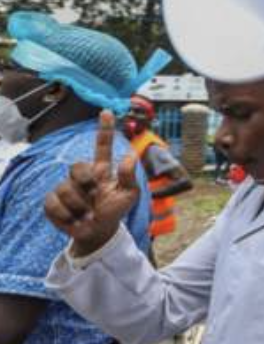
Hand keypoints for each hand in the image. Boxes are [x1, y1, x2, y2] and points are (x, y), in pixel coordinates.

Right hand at [44, 112, 140, 256]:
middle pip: (77, 166)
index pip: (102, 146)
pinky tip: (75, 219)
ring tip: (88, 214)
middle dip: (86, 183)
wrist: (99, 232)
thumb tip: (130, 156)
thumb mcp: (128, 196)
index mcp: (102, 171)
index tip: (107, 111)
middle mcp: (83, 176)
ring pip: (65, 188)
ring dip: (80, 205)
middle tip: (95, 196)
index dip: (104, 129)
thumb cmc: (115, 211)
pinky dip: (67, 215)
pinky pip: (54, 203)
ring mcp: (66, 187)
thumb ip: (129, 177)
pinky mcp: (52, 202)